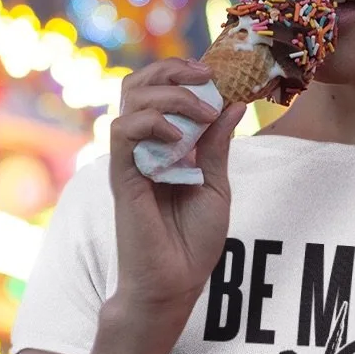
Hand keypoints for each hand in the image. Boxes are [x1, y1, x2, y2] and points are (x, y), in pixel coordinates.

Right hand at [107, 60, 246, 331]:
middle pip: (138, 83)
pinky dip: (151, 123)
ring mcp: (130, 159)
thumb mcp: (215, 185)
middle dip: (172, 70)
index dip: (183, 72)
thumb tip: (233, 104)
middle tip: (205, 77)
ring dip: (170, 95)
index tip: (216, 74)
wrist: (176, 283)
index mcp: (165, 144)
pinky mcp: (122, 176)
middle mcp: (144, 146)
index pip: (160, 89)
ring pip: (130, 99)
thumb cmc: (193, 241)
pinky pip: (123, 132)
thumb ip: (217, 145)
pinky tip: (177, 138)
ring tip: (201, 113)